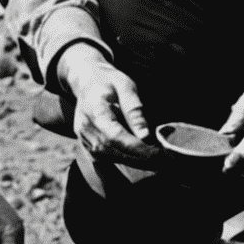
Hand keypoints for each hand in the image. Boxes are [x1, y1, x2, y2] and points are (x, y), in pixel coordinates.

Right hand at [56, 44, 159, 166]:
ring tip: (152, 160)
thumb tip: (145, 135)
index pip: (114, 134)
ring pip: (107, 157)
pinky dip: (121, 159)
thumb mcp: (126, 86)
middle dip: (136, 157)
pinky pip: (103, 158)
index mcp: (94, 108)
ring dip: (130, 161)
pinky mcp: (85, 143)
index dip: (135, 147)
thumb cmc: (109, 81)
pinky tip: (138, 159)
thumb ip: (134, 110)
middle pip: (111, 149)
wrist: (87, 82)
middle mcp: (85, 126)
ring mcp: (83, 136)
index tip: (155, 152)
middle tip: (160, 158)